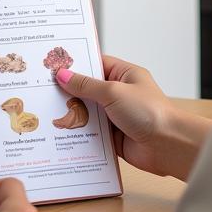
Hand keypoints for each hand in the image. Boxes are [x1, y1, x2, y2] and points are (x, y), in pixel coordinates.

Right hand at [56, 55, 211, 179]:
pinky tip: (60, 133)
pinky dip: (79, 134)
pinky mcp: (113, 137)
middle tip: (42, 90)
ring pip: (88, 112)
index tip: (53, 65)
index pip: (96, 64)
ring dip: (73, 114)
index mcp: (124, 75)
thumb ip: (86, 85)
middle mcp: (120, 94)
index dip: (76, 65)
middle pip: (88, 90)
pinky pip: (91, 133)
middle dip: (69, 92)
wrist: (169, 146)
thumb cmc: (149, 112)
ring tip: (45, 111)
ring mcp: (116, 116)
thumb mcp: (114, 92)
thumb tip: (63, 75)